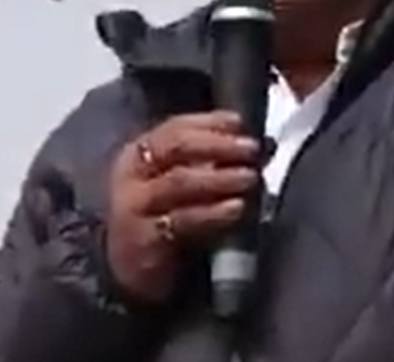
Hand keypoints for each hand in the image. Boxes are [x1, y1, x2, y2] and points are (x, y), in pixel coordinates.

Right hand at [104, 111, 260, 303]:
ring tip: (250, 177)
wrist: (128, 271)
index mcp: (139, 154)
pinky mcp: (145, 239)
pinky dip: (213, 212)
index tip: (240, 122)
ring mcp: (135, 207)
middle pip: (175, 147)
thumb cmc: (161, 220)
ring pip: (179, 182)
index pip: (174, 127)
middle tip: (250, 149)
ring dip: (219, 177)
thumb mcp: (181, 187)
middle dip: (217, 145)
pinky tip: (236, 209)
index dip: (209, 122)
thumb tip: (265, 146)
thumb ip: (215, 164)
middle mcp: (132, 175)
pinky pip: (182, 221)